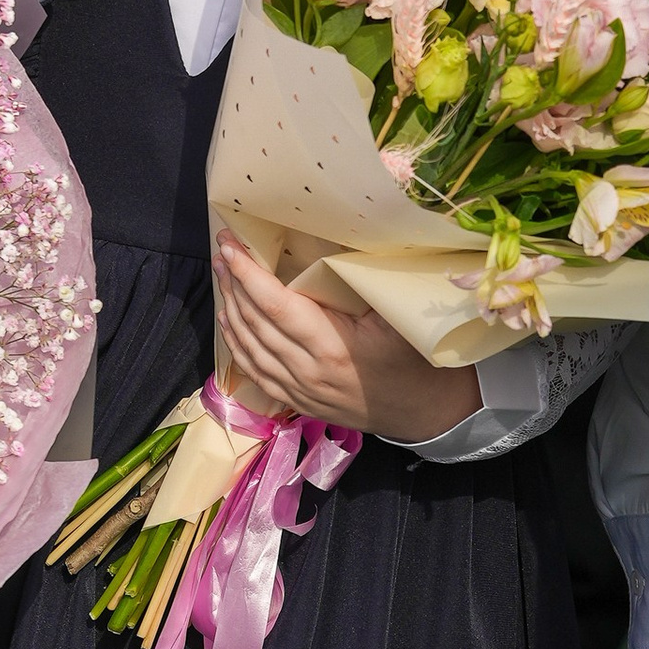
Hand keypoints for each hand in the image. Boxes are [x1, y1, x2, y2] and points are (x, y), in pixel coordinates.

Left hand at [212, 230, 482, 443]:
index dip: (248, 274)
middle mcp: (309, 372)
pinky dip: (236, 344)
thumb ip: (366, 284)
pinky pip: (256, 372)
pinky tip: (228, 321)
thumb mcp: (399, 318)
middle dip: (233, 283)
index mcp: (333, 347)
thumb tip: (342, 235)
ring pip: (249, 348)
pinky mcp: (299, 402)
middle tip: (221, 250)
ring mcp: (300, 391)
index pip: (276, 306)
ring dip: (230, 309)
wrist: (426, 414)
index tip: (230, 245)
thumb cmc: (417, 360)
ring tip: (221, 275)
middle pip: (255, 324)